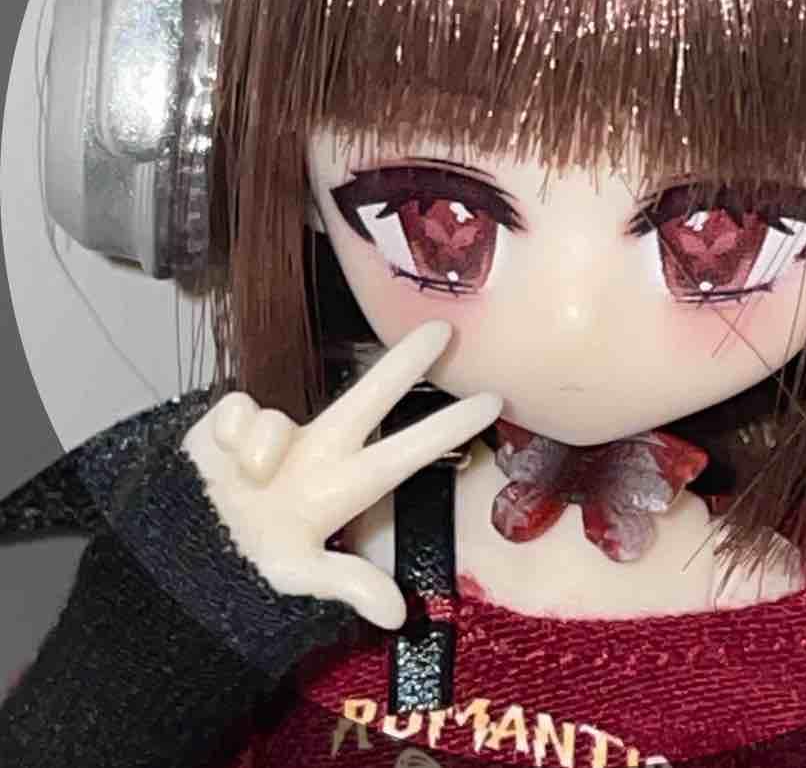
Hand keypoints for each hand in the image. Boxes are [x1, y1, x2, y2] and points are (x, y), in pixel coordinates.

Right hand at [182, 321, 498, 629]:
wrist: (175, 555)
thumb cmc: (243, 565)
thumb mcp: (295, 577)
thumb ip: (344, 583)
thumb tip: (395, 613)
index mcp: (342, 486)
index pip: (405, 451)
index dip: (448, 428)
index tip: (495, 402)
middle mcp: (318, 450)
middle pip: (370, 396)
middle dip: (404, 361)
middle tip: (448, 328)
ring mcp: (278, 433)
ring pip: (280, 416)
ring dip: (262, 446)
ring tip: (249, 482)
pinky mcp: (231, 422)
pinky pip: (238, 411)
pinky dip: (229, 437)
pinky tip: (222, 461)